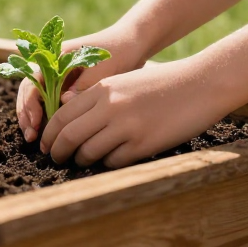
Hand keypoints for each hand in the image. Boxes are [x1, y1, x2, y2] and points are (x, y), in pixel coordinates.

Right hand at [16, 23, 149, 141]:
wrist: (133, 44)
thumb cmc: (119, 51)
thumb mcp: (103, 66)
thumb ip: (83, 83)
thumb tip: (63, 102)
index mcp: (56, 57)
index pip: (32, 81)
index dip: (30, 103)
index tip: (36, 123)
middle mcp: (52, 67)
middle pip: (29, 92)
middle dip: (27, 115)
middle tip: (32, 137)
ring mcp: (58, 77)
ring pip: (36, 100)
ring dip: (33, 119)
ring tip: (35, 139)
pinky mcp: (66, 87)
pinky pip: (50, 104)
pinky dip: (47, 119)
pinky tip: (52, 134)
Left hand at [39, 58, 234, 167]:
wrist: (200, 84)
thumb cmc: (161, 84)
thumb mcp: (123, 82)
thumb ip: (97, 97)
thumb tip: (67, 114)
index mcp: (102, 90)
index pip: (62, 115)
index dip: (50, 134)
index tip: (47, 145)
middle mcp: (109, 107)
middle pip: (68, 136)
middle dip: (58, 152)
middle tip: (56, 159)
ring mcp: (126, 127)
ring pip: (88, 152)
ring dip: (81, 161)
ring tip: (81, 162)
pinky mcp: (143, 144)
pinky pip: (113, 161)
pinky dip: (107, 164)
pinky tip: (109, 161)